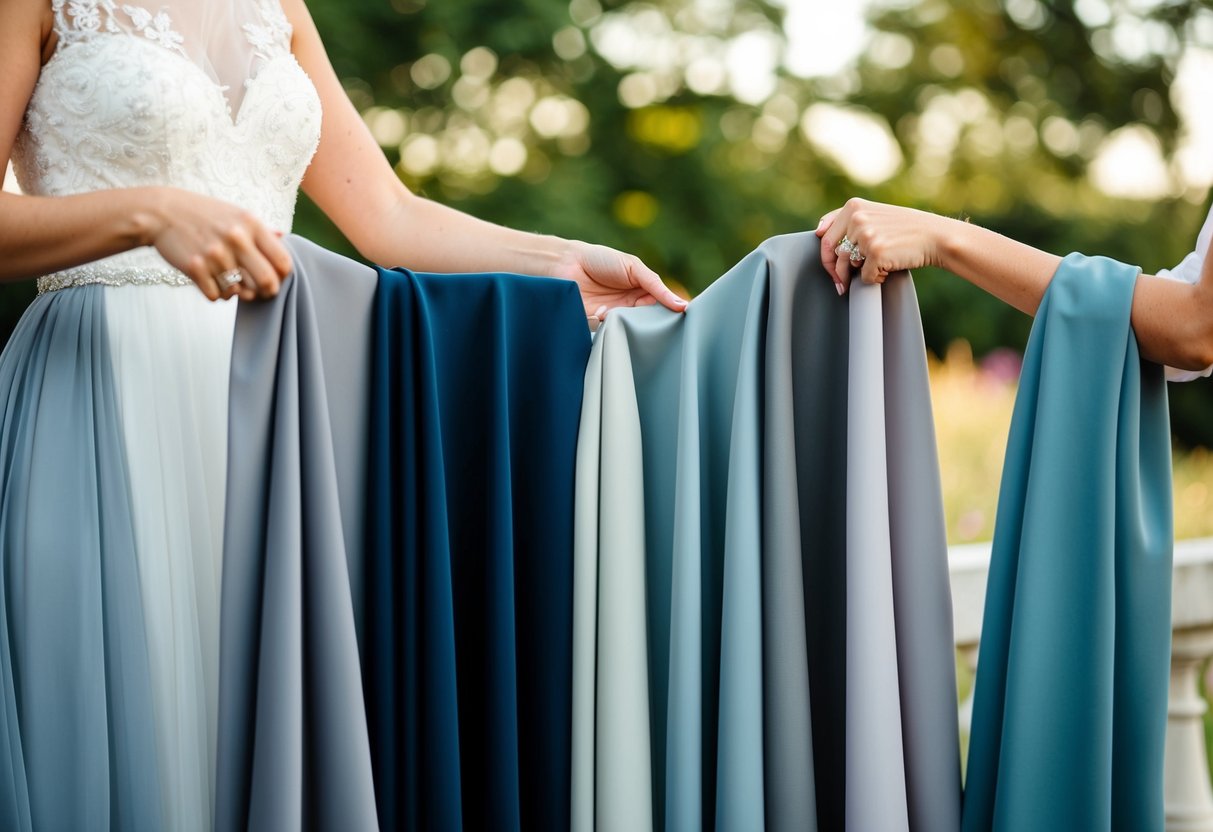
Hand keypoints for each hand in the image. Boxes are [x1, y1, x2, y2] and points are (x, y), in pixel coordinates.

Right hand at [143, 187, 293, 301]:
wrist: (161, 213)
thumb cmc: (203, 215)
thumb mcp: (235, 214)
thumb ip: (261, 229)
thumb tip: (284, 237)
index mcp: (251, 225)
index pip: (282, 261)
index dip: (283, 276)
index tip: (276, 278)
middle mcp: (236, 239)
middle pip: (267, 282)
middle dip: (267, 292)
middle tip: (261, 292)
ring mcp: (215, 255)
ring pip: (239, 292)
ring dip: (235, 292)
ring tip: (226, 279)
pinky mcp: (195, 268)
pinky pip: (216, 296)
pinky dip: (215, 293)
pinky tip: (209, 279)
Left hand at [553, 240, 687, 321]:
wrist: (566, 263)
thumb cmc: (600, 259)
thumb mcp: (633, 267)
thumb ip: (656, 286)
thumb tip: (682, 305)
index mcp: (641, 291)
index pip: (661, 307)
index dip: (668, 313)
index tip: (678, 318)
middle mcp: (629, 306)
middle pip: (646, 322)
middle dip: (647, 322)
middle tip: (647, 316)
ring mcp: (614, 316)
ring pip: (628, 329)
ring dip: (625, 322)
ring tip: (618, 308)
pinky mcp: (597, 325)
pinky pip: (608, 332)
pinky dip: (606, 322)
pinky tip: (601, 310)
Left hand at [815, 198, 945, 293]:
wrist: (935, 236)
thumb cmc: (905, 229)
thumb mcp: (875, 214)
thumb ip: (848, 219)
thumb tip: (818, 231)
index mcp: (853, 206)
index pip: (825, 236)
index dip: (826, 257)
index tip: (831, 269)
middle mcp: (857, 218)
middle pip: (834, 254)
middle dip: (836, 273)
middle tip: (842, 285)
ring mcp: (866, 235)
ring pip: (848, 266)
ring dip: (861, 272)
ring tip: (880, 266)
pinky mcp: (876, 253)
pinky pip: (865, 277)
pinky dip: (876, 278)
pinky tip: (889, 269)